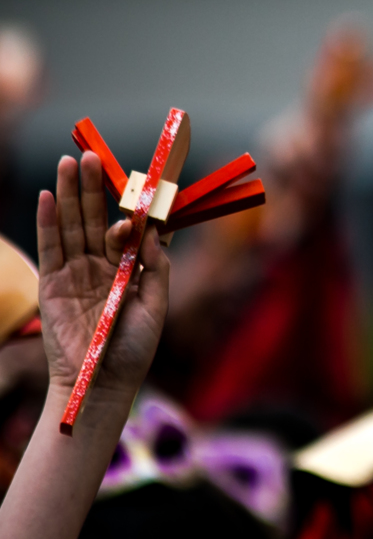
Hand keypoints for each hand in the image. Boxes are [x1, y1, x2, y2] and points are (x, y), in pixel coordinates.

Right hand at [38, 153, 168, 398]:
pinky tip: (51, 194)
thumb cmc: (133, 349)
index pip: (129, 230)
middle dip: (94, 188)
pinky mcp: (52, 284)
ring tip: (70, 162)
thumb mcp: (156, 306)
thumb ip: (157, 268)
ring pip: (73, 226)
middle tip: (92, 155)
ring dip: (71, 194)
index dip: (131, 207)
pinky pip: (51, 246)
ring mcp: (75, 272)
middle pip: (96, 219)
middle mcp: (101, 266)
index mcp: (129, 270)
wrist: (101, 382)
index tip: (139, 182)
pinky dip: (49, 220)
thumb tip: (158, 231)